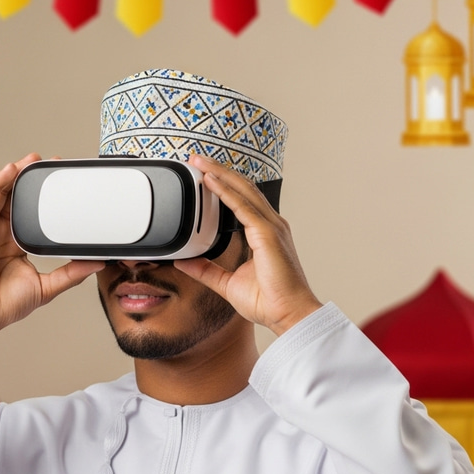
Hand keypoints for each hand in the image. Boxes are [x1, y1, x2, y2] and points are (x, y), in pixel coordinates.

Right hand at [0, 154, 103, 358]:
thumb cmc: (5, 306)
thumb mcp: (47, 287)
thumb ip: (71, 273)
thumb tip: (97, 263)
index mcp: (18, 245)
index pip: (33, 214)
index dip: (46, 198)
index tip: (63, 185)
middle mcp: (3, 234)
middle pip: (17, 199)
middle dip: (32, 180)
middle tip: (50, 164)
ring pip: (1, 195)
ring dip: (15, 175)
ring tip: (31, 160)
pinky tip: (9, 171)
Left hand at [174, 155, 321, 335]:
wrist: (289, 314)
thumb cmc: (270, 301)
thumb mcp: (227, 283)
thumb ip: (206, 271)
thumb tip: (184, 262)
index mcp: (264, 234)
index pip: (242, 200)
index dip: (223, 184)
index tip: (203, 175)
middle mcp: (270, 225)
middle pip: (242, 188)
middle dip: (219, 170)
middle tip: (197, 158)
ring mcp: (271, 227)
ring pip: (243, 190)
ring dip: (220, 174)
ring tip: (200, 162)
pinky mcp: (268, 234)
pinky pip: (243, 206)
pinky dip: (226, 192)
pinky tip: (211, 181)